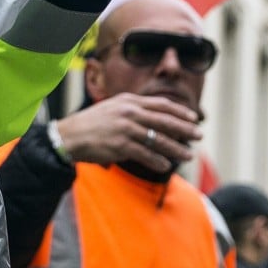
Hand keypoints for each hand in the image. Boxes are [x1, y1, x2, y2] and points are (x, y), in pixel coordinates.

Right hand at [55, 93, 201, 173]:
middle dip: (184, 129)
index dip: (180, 112)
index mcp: (128, 101)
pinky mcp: (120, 146)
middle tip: (198, 136)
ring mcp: (125, 129)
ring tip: (187, 155)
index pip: (161, 105)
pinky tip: (166, 166)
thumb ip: (133, 110)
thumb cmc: (91, 124)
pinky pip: (145, 154)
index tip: (193, 118)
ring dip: (175, 148)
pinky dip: (157, 161)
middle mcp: (129, 113)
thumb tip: (155, 118)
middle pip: (164, 121)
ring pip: (158, 140)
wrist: (69, 135)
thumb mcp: (113, 108)